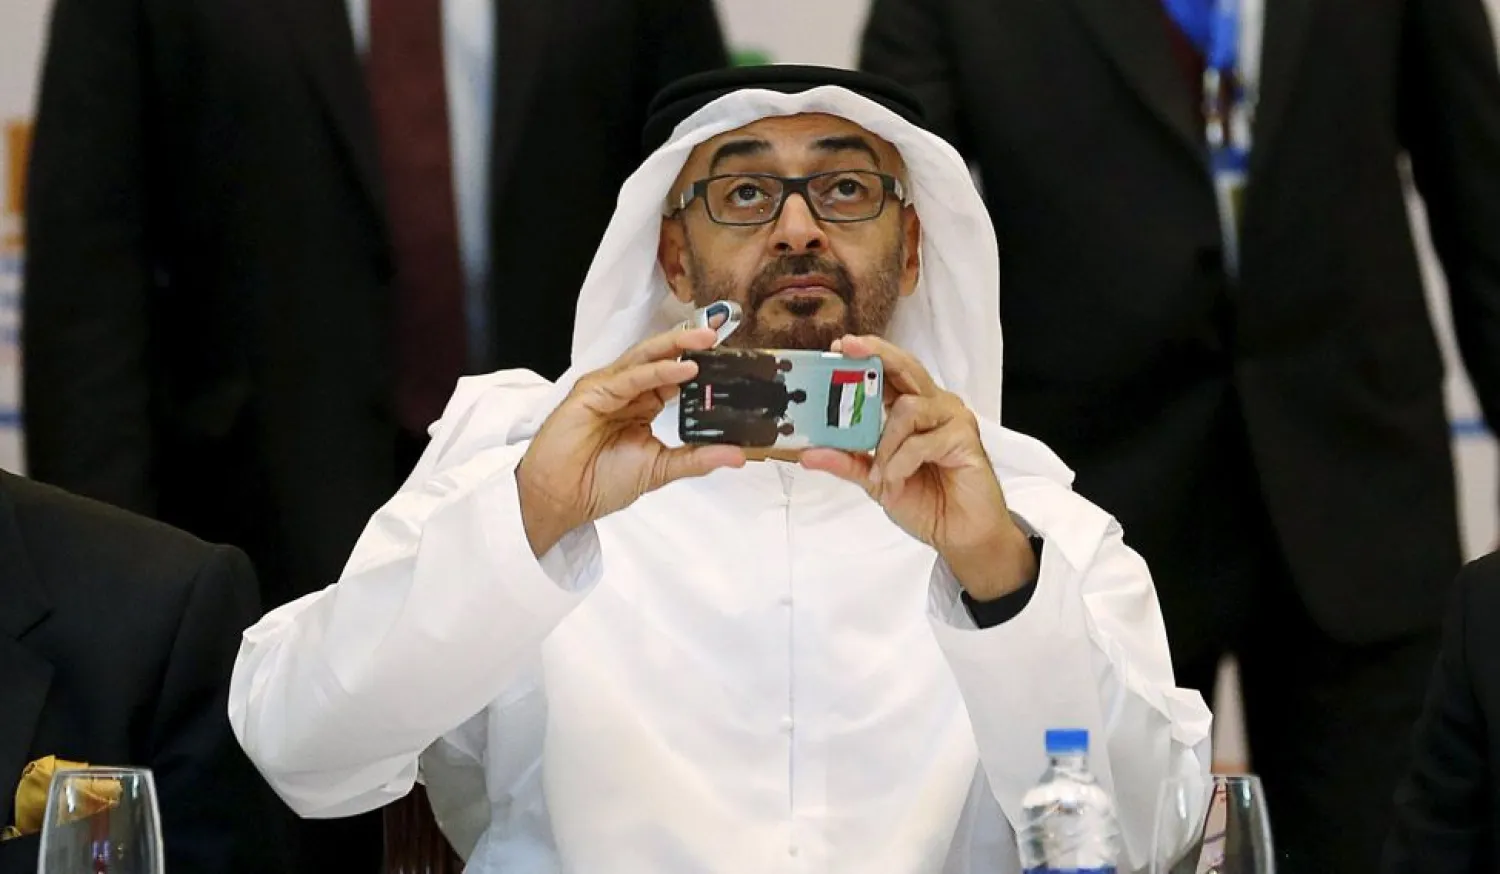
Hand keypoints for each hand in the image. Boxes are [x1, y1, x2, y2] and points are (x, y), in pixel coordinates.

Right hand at [516, 327, 744, 555]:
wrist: (562, 498)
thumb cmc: (601, 483)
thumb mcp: (661, 469)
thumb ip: (698, 458)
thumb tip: (739, 455)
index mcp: (643, 406)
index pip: (676, 378)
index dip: (702, 368)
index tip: (731, 361)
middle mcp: (627, 392)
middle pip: (661, 360)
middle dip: (690, 345)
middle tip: (720, 334)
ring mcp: (609, 388)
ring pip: (646, 359)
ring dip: (676, 347)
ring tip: (706, 340)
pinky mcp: (593, 391)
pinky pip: (630, 377)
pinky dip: (657, 371)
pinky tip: (683, 369)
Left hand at [800, 335, 1036, 599]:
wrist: (959, 534)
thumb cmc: (925, 501)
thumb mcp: (875, 480)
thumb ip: (846, 462)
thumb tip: (806, 454)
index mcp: (913, 410)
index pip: (890, 373)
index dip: (868, 355)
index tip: (839, 346)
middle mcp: (935, 406)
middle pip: (907, 368)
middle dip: (877, 355)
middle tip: (848, 348)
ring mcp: (953, 420)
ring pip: (908, 408)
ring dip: (886, 444)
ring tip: (880, 475)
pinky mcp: (965, 440)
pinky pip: (923, 441)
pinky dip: (901, 463)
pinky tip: (897, 481)